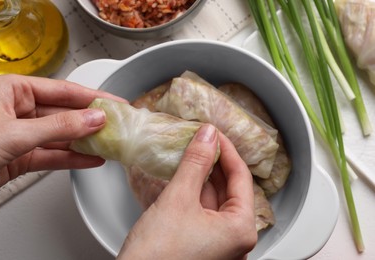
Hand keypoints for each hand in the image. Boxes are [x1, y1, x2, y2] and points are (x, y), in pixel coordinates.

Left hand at [0, 74, 125, 196]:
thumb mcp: (14, 133)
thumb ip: (58, 127)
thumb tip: (92, 119)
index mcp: (12, 90)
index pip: (63, 90)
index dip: (92, 97)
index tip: (115, 103)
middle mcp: (17, 109)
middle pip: (64, 113)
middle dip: (91, 122)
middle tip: (117, 126)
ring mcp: (20, 134)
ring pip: (60, 136)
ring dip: (85, 142)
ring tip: (110, 144)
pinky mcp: (20, 157)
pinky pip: (52, 154)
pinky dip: (72, 158)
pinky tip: (91, 159)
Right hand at [118, 124, 256, 259]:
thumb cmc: (157, 256)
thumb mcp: (178, 199)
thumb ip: (196, 163)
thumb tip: (208, 135)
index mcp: (241, 230)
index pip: (241, 178)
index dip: (227, 150)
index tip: (213, 133)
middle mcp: (235, 240)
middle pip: (230, 189)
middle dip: (215, 162)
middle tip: (201, 140)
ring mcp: (219, 245)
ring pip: (215, 200)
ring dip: (204, 176)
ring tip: (191, 153)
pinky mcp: (202, 246)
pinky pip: (204, 212)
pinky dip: (195, 193)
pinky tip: (185, 178)